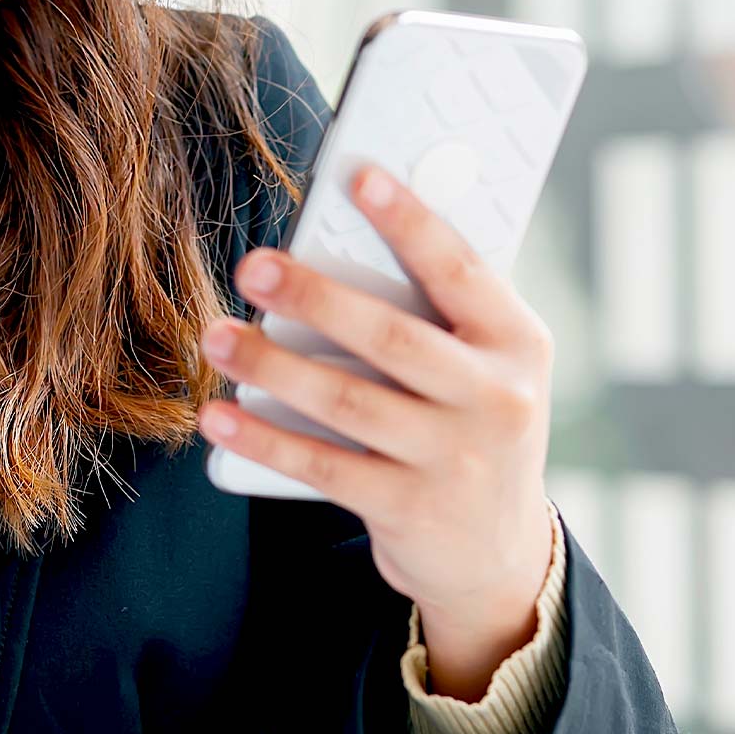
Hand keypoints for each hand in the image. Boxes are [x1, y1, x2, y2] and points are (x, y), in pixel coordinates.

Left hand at [197, 161, 555, 657]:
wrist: (497, 556)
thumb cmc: (470, 424)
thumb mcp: (484, 367)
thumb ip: (434, 312)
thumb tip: (342, 240)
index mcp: (518, 344)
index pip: (461, 271)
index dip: (410, 222)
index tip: (359, 178)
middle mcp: (497, 400)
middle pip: (392, 338)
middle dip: (316, 298)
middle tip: (253, 265)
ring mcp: (455, 460)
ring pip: (348, 402)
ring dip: (272, 367)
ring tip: (216, 336)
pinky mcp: (410, 510)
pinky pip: (323, 467)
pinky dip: (265, 438)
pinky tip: (218, 416)